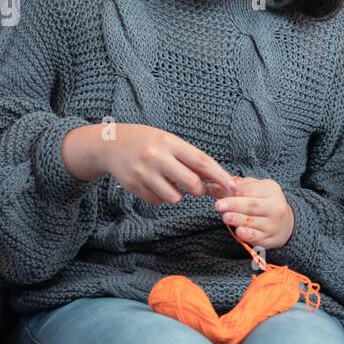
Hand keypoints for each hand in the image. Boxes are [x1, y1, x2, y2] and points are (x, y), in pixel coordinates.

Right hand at [88, 123, 238, 205]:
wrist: (111, 144)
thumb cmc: (148, 142)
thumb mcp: (169, 142)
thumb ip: (190, 159)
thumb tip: (216, 180)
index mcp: (170, 142)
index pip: (201, 162)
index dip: (220, 176)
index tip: (232, 186)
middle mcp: (156, 157)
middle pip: (191, 183)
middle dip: (199, 190)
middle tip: (197, 188)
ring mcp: (144, 173)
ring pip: (175, 198)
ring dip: (178, 195)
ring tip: (170, 183)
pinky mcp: (134, 186)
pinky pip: (158, 201)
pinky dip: (161, 197)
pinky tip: (154, 184)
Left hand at [208, 177, 295, 248]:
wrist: (285, 225)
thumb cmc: (265, 203)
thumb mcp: (258, 189)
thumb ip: (241, 186)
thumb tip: (220, 184)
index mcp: (272, 191)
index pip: (252, 189)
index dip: (236, 190)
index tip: (222, 190)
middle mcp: (275, 207)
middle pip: (252, 205)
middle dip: (234, 205)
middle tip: (219, 205)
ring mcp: (272, 224)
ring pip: (252, 221)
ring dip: (237, 219)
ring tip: (225, 217)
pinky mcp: (268, 239)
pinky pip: (256, 236)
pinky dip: (247, 234)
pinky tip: (238, 231)